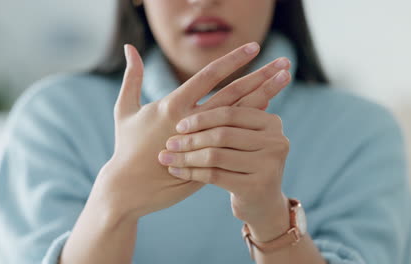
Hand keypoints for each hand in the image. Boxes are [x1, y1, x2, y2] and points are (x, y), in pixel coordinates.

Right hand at [95, 42, 290, 220]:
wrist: (129, 188)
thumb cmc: (125, 148)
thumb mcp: (125, 110)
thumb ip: (132, 77)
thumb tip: (129, 48)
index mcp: (173, 106)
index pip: (210, 77)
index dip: (233, 61)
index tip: (253, 48)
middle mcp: (193, 121)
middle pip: (235, 93)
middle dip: (261, 76)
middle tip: (284, 63)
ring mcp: (204, 143)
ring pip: (241, 115)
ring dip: (265, 96)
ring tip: (285, 81)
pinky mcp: (210, 160)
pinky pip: (236, 140)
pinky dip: (251, 126)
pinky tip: (269, 112)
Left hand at [159, 105, 290, 239]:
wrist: (261, 203)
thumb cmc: (243, 163)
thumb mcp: (241, 138)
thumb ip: (228, 118)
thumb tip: (192, 91)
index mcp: (271, 122)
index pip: (229, 114)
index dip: (201, 118)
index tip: (178, 125)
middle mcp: (276, 141)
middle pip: (222, 135)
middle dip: (191, 139)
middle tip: (168, 143)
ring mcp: (269, 165)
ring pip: (216, 156)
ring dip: (186, 157)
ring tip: (166, 158)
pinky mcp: (256, 187)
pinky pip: (215, 175)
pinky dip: (192, 172)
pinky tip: (176, 171)